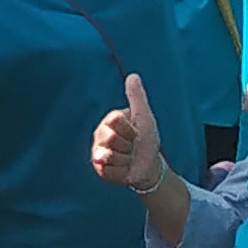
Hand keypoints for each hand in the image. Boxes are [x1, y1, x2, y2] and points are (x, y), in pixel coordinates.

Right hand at [89, 75, 165, 190]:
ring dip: (126, 159)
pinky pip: (109, 171)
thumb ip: (137, 97)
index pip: (115, 121)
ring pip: (110, 156)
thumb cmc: (146, 138)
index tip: (135, 132)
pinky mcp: (100, 170)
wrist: (149, 165)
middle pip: (111, 139)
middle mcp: (100, 136)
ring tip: (129, 157)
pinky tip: (124, 168)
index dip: (129, 129)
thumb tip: (133, 75)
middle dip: (128, 145)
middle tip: (133, 146)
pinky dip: (122, 172)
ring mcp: (98, 153)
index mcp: (109, 121)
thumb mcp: (144, 117)